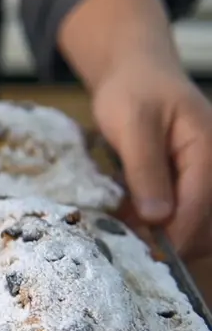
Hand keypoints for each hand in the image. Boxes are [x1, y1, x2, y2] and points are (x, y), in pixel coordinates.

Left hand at [91, 60, 211, 259]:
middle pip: (204, 222)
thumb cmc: (133, 91)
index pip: (200, 206)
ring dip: (162, 236)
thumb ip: (145, 170)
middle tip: (131, 251)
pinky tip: (127, 223)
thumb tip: (158, 217)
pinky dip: (154, 224)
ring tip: (127, 237)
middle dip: (172, 242)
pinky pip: (177, 213)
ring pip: (193, 222)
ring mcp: (200, 175)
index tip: (148, 257)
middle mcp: (211, 166)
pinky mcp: (186, 182)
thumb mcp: (133, 126)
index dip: (176, 236)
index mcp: (208, 150)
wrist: (134, 73)